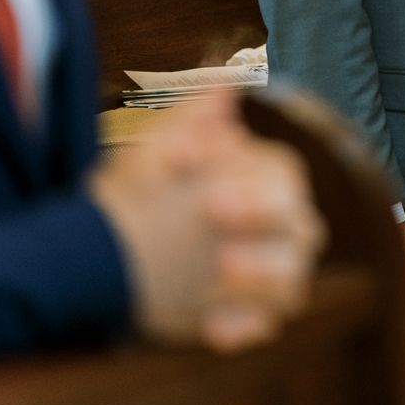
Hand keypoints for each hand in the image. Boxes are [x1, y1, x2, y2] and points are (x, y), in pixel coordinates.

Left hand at [88, 93, 325, 353]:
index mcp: (263, 181)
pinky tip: (212, 326)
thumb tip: (221, 77)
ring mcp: (264, 275)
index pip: (285, 174)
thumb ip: (194, 120)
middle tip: (213, 211)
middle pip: (303, 226)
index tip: (195, 175)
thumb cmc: (141, 192)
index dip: (248, 176)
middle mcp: (277, 228)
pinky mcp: (247, 315)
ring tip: (221, 269)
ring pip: (294, 282)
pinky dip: (242, 325)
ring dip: (263, 275)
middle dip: (263, 218)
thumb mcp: (157, 152)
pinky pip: (263, 327)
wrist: (101, 249)